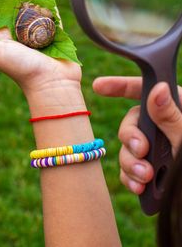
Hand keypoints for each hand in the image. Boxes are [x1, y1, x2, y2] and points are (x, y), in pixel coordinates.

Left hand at [0, 0, 80, 96]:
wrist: (52, 83)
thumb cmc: (22, 68)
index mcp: (6, 39)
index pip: (1, 14)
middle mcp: (22, 37)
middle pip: (20, 11)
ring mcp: (40, 37)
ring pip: (37, 13)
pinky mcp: (56, 38)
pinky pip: (53, 19)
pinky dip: (52, 8)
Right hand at [93, 76, 181, 193]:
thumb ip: (172, 117)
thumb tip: (157, 89)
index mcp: (175, 107)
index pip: (143, 90)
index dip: (119, 85)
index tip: (99, 85)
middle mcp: (161, 126)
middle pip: (131, 124)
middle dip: (130, 139)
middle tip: (141, 151)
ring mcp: (155, 148)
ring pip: (128, 149)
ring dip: (131, 163)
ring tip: (144, 177)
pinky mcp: (151, 169)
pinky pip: (131, 170)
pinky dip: (131, 179)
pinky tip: (138, 187)